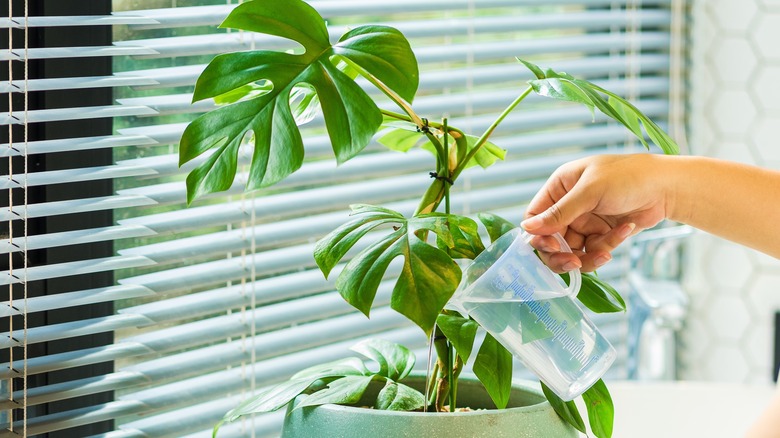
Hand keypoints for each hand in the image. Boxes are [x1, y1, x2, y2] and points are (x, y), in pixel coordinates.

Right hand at [521, 154, 670, 271]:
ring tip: (603, 255)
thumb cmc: (628, 177)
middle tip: (573, 262)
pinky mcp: (601, 235)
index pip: (535, 217)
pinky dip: (606, 248)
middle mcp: (568, 206)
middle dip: (561, 254)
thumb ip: (559, 213)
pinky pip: (593, 251)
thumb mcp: (590, 192)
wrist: (667, 186)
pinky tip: (624, 231)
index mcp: (560, 188)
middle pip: (551, 240)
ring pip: (572, 251)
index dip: (538, 235)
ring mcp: (585, 222)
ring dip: (586, 257)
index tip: (551, 246)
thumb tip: (527, 228)